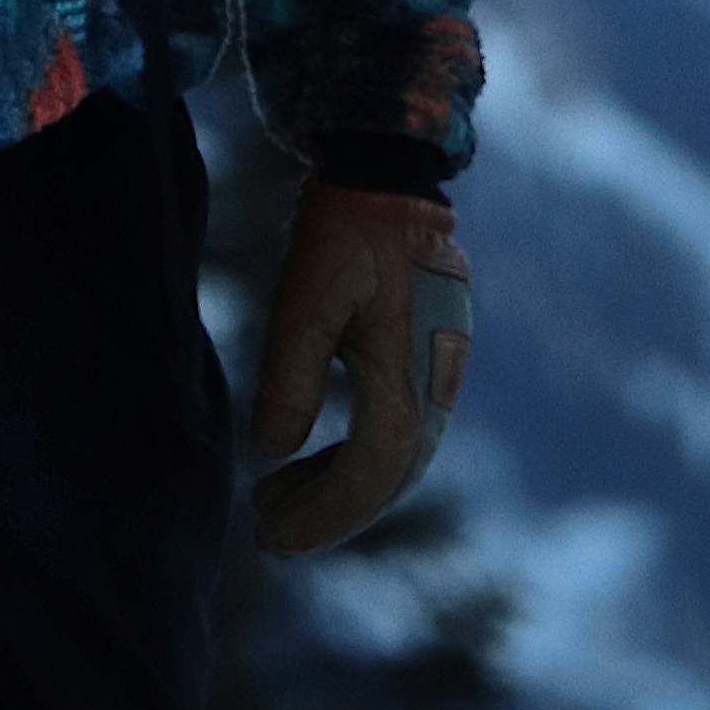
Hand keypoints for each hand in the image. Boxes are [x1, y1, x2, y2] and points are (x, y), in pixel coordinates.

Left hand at [246, 179, 470, 559]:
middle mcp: (436, 386)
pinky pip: (403, 429)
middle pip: (388, 479)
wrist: (391, 172)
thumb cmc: (343, 231)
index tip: (270, 537)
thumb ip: (290, 382)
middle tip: (268, 530)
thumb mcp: (302, 302)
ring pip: (398, 457)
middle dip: (329, 513)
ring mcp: (441, 371)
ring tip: (281, 495)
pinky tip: (317, 455)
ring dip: (343, 487)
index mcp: (407, 378)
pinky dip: (360, 456)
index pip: (368, 477)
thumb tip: (271, 454)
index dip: (321, 517)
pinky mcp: (434, 355)